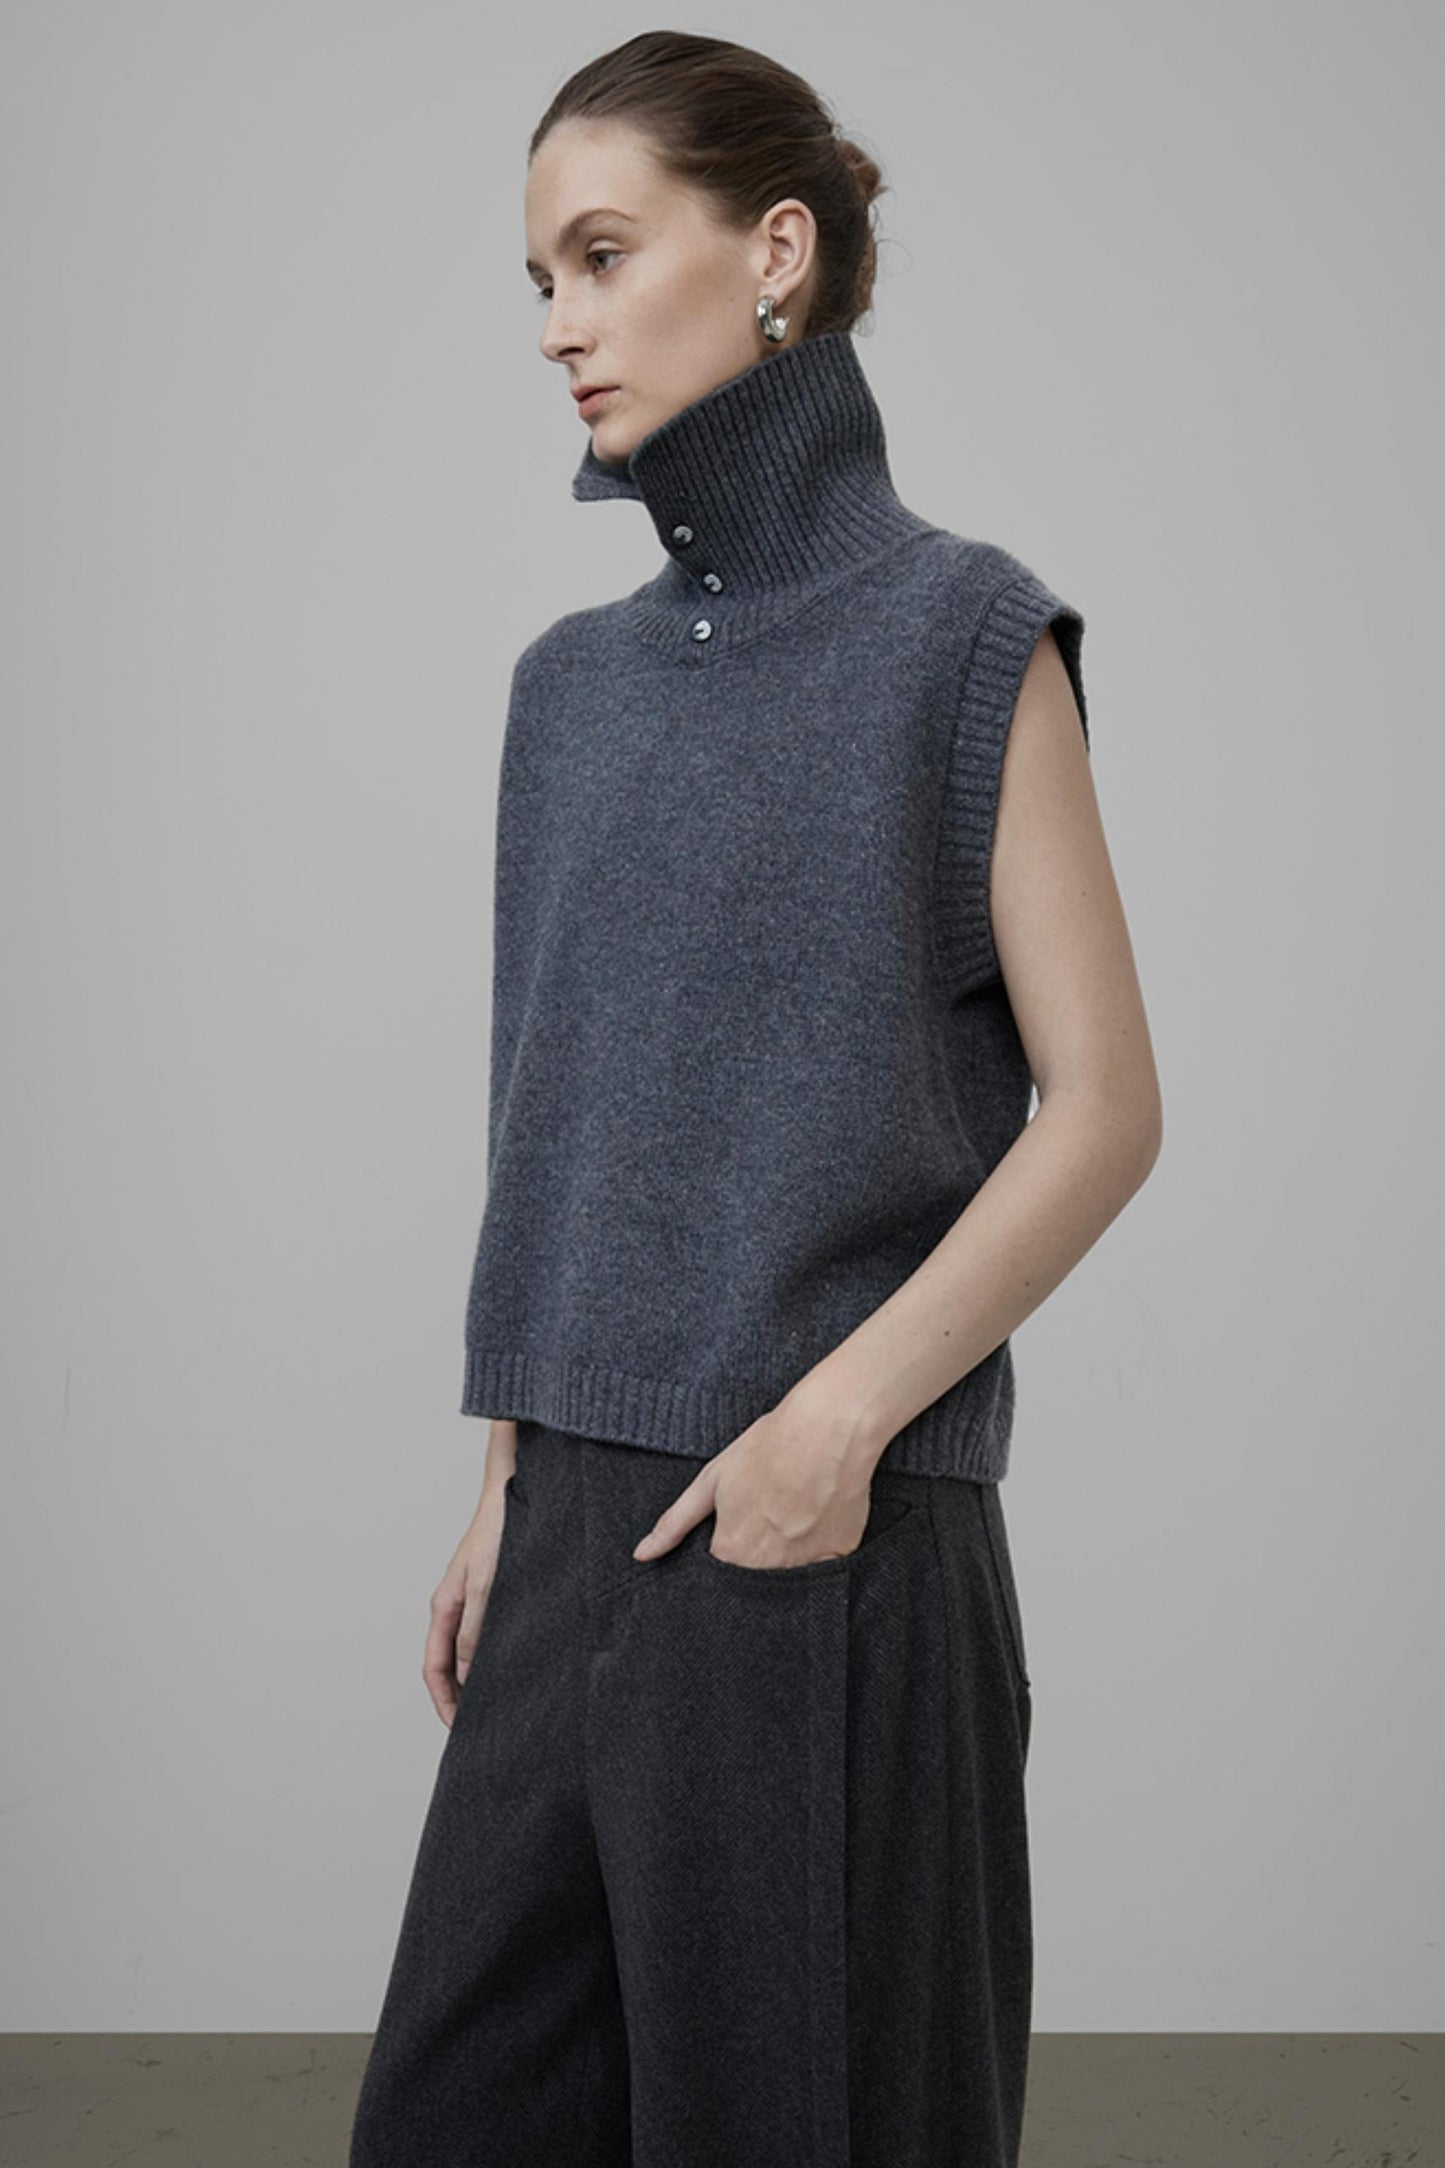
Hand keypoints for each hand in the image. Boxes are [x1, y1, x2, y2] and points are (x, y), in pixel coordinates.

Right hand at [423, 1431, 515, 1726]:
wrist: (516, 1492)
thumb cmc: (499, 1534)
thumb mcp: (486, 1588)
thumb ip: (474, 1632)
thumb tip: (467, 1677)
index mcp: (444, 1606)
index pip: (434, 1667)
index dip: (444, 1702)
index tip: (460, 1730)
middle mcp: (457, 1606)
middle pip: (450, 1664)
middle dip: (460, 1698)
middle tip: (480, 1731)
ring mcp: (477, 1599)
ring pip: (471, 1651)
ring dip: (480, 1679)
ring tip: (501, 1706)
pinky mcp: (499, 1592)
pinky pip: (491, 1635)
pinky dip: (497, 1657)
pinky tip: (519, 1667)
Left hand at [631, 1395, 880, 1569]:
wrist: (827, 1429)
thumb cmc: (768, 1448)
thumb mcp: (711, 1480)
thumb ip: (674, 1524)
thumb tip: (642, 1554)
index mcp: (732, 1552)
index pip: (718, 1578)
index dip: (724, 1556)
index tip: (735, 1534)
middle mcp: (767, 1569)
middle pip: (753, 1583)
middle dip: (753, 1563)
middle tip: (766, 1519)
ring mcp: (805, 1566)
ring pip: (787, 1580)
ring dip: (784, 1559)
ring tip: (791, 1516)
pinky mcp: (838, 1557)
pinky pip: (821, 1570)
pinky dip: (816, 1551)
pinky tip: (815, 1518)